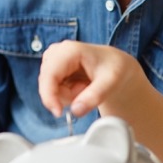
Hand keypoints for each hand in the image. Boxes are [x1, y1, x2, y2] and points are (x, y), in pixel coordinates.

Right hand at [38, 40, 153, 117]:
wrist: (116, 65)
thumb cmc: (114, 68)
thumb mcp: (110, 82)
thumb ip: (94, 96)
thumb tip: (76, 111)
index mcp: (70, 50)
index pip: (49, 74)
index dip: (49, 95)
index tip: (58, 113)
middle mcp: (57, 52)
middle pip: (46, 83)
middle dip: (63, 96)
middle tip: (85, 94)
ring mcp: (53, 60)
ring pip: (48, 88)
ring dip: (66, 96)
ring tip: (86, 88)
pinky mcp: (53, 69)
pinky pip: (52, 90)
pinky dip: (66, 94)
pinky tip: (80, 87)